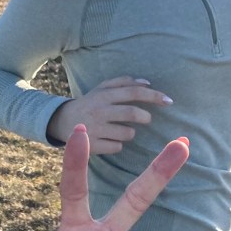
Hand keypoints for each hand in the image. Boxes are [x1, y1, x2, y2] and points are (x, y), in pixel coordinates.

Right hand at [47, 76, 172, 154]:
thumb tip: (147, 83)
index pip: (133, 92)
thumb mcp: (102, 89)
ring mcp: (95, 129)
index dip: (153, 95)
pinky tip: (108, 140)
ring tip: (119, 129)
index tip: (169, 101)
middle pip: (132, 113)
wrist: (61, 122)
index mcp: (103, 95)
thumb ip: (124, 82)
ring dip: (129, 132)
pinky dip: (118, 144)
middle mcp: (99, 111)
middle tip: (147, 119)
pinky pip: (117, 147)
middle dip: (145, 117)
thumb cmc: (90, 103)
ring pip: (127, 133)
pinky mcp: (92, 146)